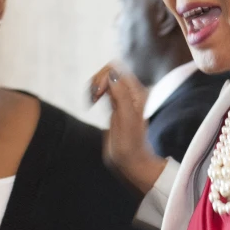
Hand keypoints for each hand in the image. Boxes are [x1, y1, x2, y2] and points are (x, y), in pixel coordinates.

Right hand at [90, 64, 166, 193]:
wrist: (130, 161)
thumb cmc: (130, 145)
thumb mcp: (126, 120)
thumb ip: (121, 95)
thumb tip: (112, 74)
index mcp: (137, 92)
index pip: (116, 69)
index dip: (103, 78)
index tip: (98, 95)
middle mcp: (132, 92)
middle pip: (110, 70)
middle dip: (97, 80)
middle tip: (93, 98)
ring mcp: (123, 98)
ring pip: (105, 78)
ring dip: (95, 86)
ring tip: (92, 100)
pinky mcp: (116, 104)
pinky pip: (104, 88)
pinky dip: (95, 92)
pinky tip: (92, 102)